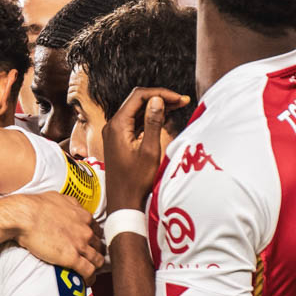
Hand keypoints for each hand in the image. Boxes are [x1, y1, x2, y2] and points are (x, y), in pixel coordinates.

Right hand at [4, 192, 104, 280]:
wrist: (26, 216)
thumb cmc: (36, 206)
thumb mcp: (59, 198)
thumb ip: (69, 202)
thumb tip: (69, 205)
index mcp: (83, 216)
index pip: (97, 230)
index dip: (95, 238)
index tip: (91, 243)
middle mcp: (86, 230)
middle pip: (100, 246)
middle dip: (97, 253)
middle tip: (91, 259)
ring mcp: (80, 245)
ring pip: (97, 260)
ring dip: (95, 267)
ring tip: (91, 273)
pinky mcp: (72, 258)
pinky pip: (88, 271)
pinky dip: (90, 278)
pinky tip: (87, 282)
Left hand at [102, 88, 189, 212]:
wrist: (123, 202)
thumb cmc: (136, 181)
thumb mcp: (149, 150)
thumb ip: (153, 123)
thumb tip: (157, 100)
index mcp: (118, 125)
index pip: (139, 96)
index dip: (160, 93)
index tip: (179, 99)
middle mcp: (113, 126)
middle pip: (137, 101)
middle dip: (160, 98)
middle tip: (181, 101)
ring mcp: (115, 133)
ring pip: (137, 111)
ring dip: (156, 107)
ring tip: (177, 106)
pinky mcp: (119, 140)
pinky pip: (135, 122)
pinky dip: (149, 118)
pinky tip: (164, 118)